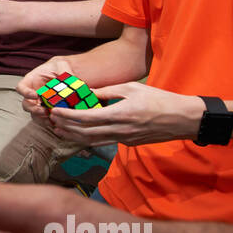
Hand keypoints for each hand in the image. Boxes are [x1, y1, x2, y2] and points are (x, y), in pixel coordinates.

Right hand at [17, 57, 74, 118]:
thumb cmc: (59, 67)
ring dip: (40, 118)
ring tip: (50, 119)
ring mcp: (38, 103)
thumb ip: (63, 70)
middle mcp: (32, 94)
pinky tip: (55, 122)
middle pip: (26, 104)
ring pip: (33, 114)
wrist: (64, 75)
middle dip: (33, 109)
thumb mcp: (61, 65)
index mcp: (31, 81)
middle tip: (44, 111)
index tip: (34, 95)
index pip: (21, 88)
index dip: (25, 93)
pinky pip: (43, 119)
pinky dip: (47, 122)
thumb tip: (67, 78)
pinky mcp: (46, 110)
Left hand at [47, 82, 204, 146]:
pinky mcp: (128, 143)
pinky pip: (104, 142)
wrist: (181, 119)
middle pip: (85, 133)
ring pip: (92, 141)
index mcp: (119, 114)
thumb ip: (108, 91)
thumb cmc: (158, 99)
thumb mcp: (132, 88)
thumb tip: (87, 92)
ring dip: (74, 136)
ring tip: (60, 131)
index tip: (55, 112)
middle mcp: (119, 130)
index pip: (86, 118)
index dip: (68, 116)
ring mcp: (124, 139)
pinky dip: (88, 139)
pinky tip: (80, 134)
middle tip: (51, 122)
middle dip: (66, 127)